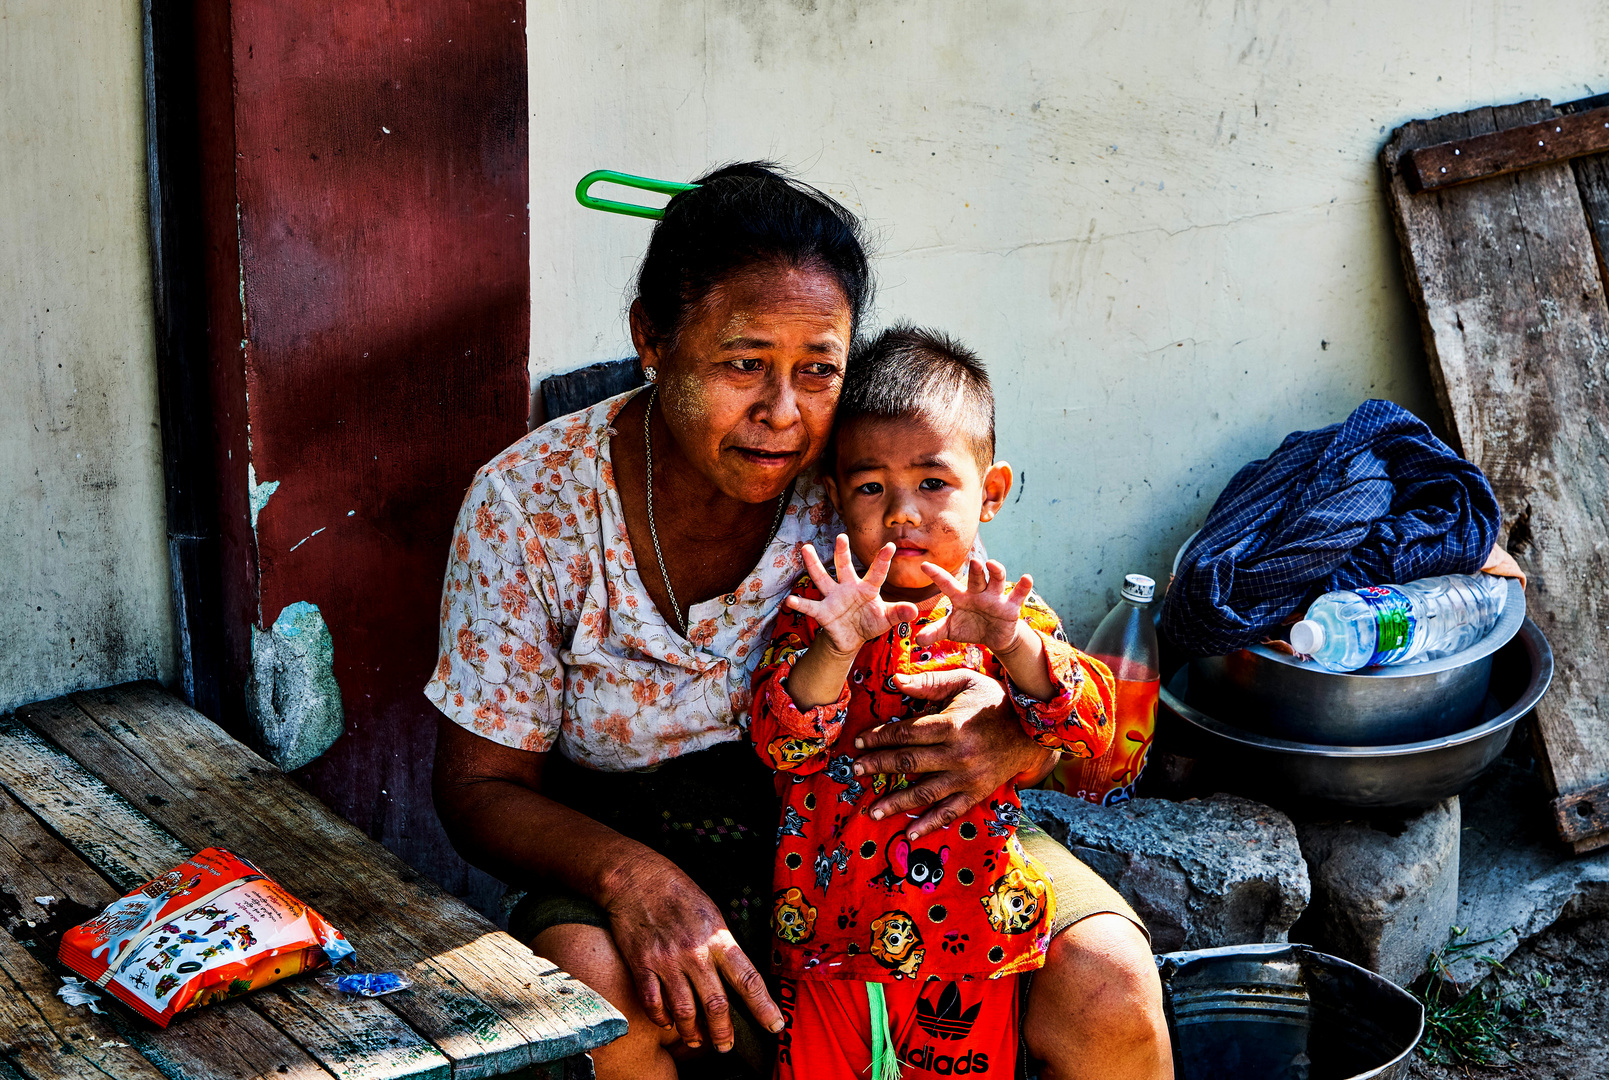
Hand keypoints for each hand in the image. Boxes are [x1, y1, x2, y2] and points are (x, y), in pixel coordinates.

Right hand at [601, 851, 781, 1052]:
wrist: (637, 878)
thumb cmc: (678, 892)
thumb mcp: (711, 912)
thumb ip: (722, 944)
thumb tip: (734, 974)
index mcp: (718, 938)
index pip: (748, 979)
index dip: (764, 1006)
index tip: (775, 1025)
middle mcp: (695, 953)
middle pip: (716, 1004)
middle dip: (724, 1032)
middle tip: (726, 1046)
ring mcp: (667, 961)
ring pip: (684, 1011)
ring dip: (692, 1033)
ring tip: (697, 1041)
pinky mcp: (642, 964)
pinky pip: (653, 1003)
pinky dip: (661, 1019)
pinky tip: (667, 1023)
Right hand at [785, 535, 919, 654]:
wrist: (850, 638)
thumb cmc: (870, 622)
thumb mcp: (887, 619)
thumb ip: (899, 613)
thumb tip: (915, 611)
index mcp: (867, 589)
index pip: (877, 573)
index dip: (883, 560)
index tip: (890, 545)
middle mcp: (848, 588)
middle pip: (844, 567)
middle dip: (843, 552)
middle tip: (841, 536)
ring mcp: (833, 598)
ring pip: (822, 578)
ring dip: (814, 564)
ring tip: (806, 548)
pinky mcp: (823, 612)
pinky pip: (810, 607)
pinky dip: (800, 604)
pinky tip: (790, 600)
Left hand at [850, 667, 1053, 839]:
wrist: (1033, 728)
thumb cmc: (993, 700)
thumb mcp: (964, 681)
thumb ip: (929, 683)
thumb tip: (894, 681)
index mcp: (951, 724)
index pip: (905, 733)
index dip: (879, 738)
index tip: (859, 742)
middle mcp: (957, 753)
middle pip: (908, 763)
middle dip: (878, 767)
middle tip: (855, 771)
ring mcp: (968, 777)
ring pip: (924, 793)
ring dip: (895, 802)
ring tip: (872, 810)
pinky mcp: (978, 792)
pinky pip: (950, 812)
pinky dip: (929, 824)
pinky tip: (909, 832)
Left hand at [915, 556, 1033, 653]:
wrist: (993, 637)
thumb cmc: (970, 627)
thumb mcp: (951, 630)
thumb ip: (935, 632)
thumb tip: (917, 640)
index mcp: (961, 596)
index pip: (947, 583)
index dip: (936, 575)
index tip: (923, 566)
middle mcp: (978, 592)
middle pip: (977, 577)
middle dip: (976, 570)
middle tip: (974, 561)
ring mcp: (995, 597)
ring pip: (997, 580)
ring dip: (996, 571)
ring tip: (993, 565)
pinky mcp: (1011, 606)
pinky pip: (1018, 594)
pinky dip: (1023, 586)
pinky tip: (1027, 578)